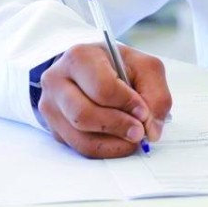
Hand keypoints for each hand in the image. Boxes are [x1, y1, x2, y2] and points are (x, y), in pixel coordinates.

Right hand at [38, 43, 171, 158]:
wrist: (92, 68)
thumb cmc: (117, 65)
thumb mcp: (144, 67)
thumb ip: (156, 94)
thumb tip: (152, 130)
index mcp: (80, 58)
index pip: (102, 88)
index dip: (126, 104)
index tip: (143, 112)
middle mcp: (58, 81)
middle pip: (84, 115)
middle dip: (118, 126)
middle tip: (140, 131)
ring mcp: (51, 105)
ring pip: (80, 137)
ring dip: (113, 143)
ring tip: (132, 137)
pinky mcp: (54, 126)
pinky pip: (78, 147)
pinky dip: (104, 149)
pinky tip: (118, 140)